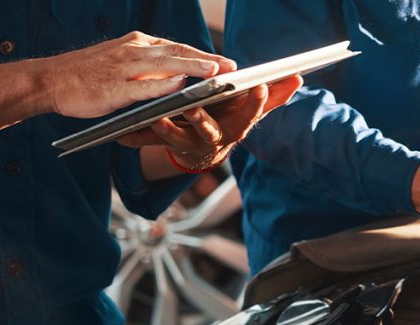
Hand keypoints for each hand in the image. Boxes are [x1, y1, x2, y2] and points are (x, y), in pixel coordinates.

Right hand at [42, 31, 236, 118]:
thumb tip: (178, 74)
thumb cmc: (88, 75)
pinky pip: (143, 86)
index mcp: (137, 45)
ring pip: (164, 65)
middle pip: (177, 52)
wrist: (50, 80)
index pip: (176, 48)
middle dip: (206, 59)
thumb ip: (149, 66)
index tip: (225, 62)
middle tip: (231, 67)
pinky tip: (181, 85)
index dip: (203, 55)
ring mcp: (124, 69)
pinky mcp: (114, 88)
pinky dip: (163, 85)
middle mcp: (133, 52)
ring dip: (191, 66)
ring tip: (215, 72)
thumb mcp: (121, 62)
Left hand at [117, 75, 302, 170]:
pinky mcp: (165, 146)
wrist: (200, 152)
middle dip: (203, 119)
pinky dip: (135, 139)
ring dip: (166, 130)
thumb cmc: (226, 123)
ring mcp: (188, 145)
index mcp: (235, 128)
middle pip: (210, 131)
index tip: (258, 86)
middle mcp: (213, 139)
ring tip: (156, 118)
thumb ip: (273, 98)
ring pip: (176, 139)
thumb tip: (298, 78)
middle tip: (195, 108)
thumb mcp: (250, 113)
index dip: (254, 104)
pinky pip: (148, 144)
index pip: (249, 116)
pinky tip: (121, 136)